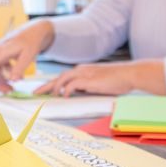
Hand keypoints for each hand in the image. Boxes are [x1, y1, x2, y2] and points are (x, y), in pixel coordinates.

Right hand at [0, 19, 54, 91]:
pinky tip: (17, 76)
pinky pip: (0, 67)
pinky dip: (6, 74)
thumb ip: (19, 68)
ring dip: (2, 80)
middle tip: (9, 90)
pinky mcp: (2, 54)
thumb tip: (13, 80)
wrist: (35, 31)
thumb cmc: (32, 40)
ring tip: (14, 85)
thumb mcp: (28, 55)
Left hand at [34, 60, 165, 96]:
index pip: (62, 76)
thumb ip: (87, 86)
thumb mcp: (99, 82)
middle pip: (58, 77)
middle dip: (46, 85)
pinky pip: (73, 84)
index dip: (51, 83)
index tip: (42, 90)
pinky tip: (64, 95)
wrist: (130, 74)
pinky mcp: (90, 80)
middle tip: (35, 93)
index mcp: (82, 70)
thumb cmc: (118, 79)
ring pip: (62, 79)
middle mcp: (81, 70)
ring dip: (53, 88)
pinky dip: (67, 89)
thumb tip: (77, 93)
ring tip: (48, 96)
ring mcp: (85, 74)